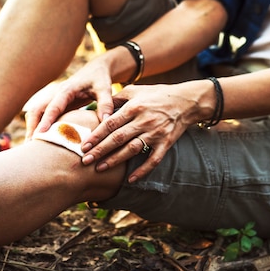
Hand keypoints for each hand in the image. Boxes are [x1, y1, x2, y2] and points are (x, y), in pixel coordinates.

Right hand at [25, 57, 115, 139]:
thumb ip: (106, 103)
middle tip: (31, 146)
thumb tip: (106, 121)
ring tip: (32, 148)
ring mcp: (52, 99)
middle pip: (37, 109)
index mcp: (67, 90)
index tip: (40, 134)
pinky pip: (41, 115)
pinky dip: (38, 126)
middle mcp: (55, 93)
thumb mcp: (105, 89)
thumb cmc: (100, 79)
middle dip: (32, 126)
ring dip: (32, 128)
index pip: (53, 106)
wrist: (95, 70)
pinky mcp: (54, 104)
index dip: (47, 120)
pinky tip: (40, 141)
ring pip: (35, 113)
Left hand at [80, 82, 200, 182]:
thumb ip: (117, 98)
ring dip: (115, 160)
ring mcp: (155, 133)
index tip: (83, 145)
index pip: (111, 123)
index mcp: (134, 107)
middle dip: (100, 150)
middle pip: (118, 138)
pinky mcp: (166, 143)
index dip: (96, 135)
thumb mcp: (136, 90)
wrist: (186, 101)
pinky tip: (130, 180)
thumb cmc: (157, 94)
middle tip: (85, 161)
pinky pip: (153, 160)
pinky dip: (142, 171)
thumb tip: (98, 106)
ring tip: (100, 168)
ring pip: (132, 150)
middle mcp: (144, 120)